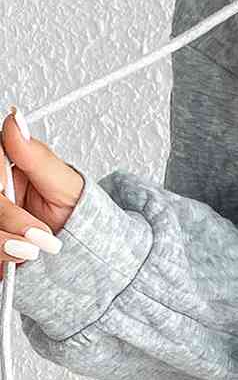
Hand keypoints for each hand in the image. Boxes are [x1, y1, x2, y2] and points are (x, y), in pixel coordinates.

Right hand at [0, 106, 83, 262]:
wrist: (88, 249)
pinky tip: (20, 261)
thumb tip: (15, 119)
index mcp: (6, 168)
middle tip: (39, 236)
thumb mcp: (64, 183)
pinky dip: (1, 258)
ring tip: (34, 251)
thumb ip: (36, 155)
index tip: (7, 191)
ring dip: (4, 243)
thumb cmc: (79, 213)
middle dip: (9, 218)